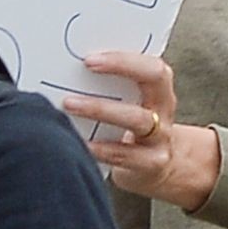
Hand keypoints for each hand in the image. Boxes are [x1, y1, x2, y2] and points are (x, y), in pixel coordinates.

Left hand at [63, 52, 220, 210]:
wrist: (155, 169)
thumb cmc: (129, 129)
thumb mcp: (128, 104)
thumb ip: (108, 86)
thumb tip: (64, 70)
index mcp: (159, 88)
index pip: (151, 64)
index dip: (124, 59)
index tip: (89, 59)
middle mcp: (164, 109)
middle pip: (153, 80)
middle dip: (119, 69)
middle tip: (84, 68)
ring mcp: (161, 137)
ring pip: (137, 118)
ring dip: (100, 108)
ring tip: (69, 105)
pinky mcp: (151, 163)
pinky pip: (123, 155)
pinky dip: (98, 148)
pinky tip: (77, 144)